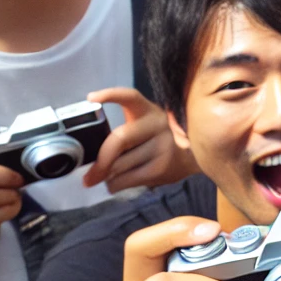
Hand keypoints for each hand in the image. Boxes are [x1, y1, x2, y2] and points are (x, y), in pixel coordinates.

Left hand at [81, 88, 195, 191]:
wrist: (193, 157)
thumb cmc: (157, 142)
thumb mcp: (144, 129)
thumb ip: (121, 137)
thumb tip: (92, 163)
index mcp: (147, 110)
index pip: (130, 97)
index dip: (111, 95)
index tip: (91, 98)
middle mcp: (156, 124)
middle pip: (119, 139)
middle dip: (101, 161)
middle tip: (88, 176)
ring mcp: (162, 146)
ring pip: (120, 164)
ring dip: (107, 176)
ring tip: (107, 178)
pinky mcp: (162, 167)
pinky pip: (128, 179)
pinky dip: (115, 185)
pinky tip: (116, 183)